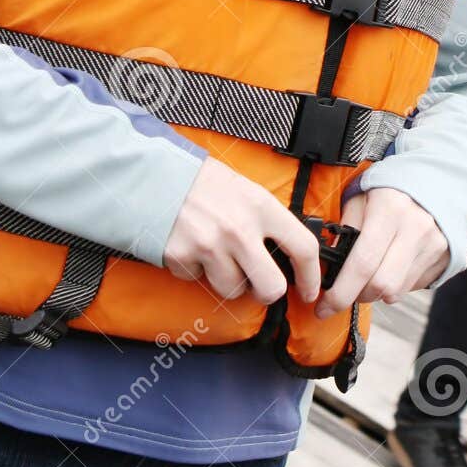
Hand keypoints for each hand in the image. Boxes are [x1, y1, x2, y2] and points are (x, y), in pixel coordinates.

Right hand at [164, 156, 320, 304]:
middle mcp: (239, 229)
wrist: (155, 174)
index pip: (303, 248)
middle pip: (271, 286)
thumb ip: (268, 221)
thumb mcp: (247, 191)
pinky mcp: (182, 257)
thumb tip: (290, 254)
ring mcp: (209, 245)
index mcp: (262, 206)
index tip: (309, 290)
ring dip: (227, 279)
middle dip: (267, 292)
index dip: (311, 277)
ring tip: (216, 255)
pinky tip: (191, 247)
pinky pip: (197, 280)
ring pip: (233, 290)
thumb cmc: (204, 183)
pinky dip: (195, 269)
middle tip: (259, 285)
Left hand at [314, 186, 448, 318]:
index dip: (340, 292)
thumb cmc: (389, 192)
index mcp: (390, 209)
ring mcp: (435, 245)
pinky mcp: (445, 258)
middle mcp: (416, 228)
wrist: (437, 182)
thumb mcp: (361, 198)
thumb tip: (329, 265)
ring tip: (369, 275)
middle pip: (382, 285)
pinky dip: (396, 285)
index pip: (363, 263)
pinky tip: (391, 267)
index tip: (324, 307)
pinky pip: (412, 287)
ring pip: (397, 292)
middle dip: (357, 296)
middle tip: (346, 291)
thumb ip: (345, 229)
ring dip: (376, 293)